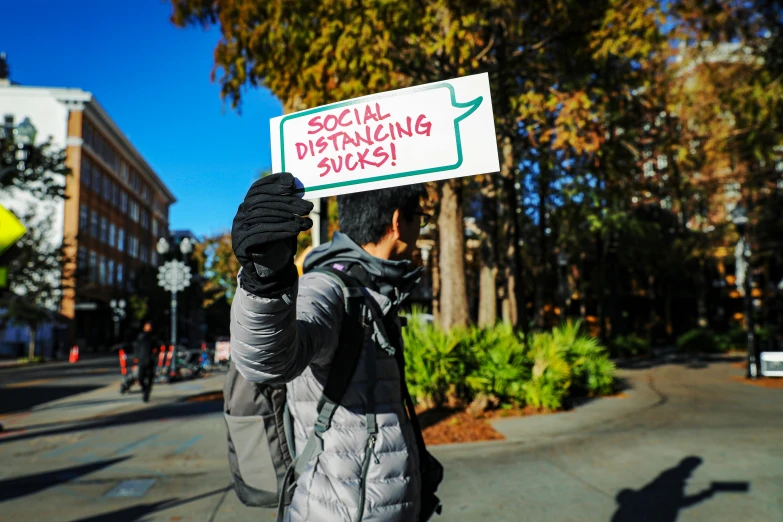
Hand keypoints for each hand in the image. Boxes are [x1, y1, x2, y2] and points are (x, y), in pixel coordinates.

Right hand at [232, 173, 313, 294]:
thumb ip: (284, 203)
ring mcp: (238, 229)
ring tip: (306, 222)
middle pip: (263, 202)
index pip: (257, 188)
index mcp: (247, 204)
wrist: (262, 267)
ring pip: (263, 218)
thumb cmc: (274, 238)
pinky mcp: (241, 245)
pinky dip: (280, 231)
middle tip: (309, 207)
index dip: (273, 182)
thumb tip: (295, 183)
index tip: (291, 182)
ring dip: (288, 218)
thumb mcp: (280, 219)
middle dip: (289, 203)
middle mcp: (240, 214)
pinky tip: (295, 231)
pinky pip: (261, 235)